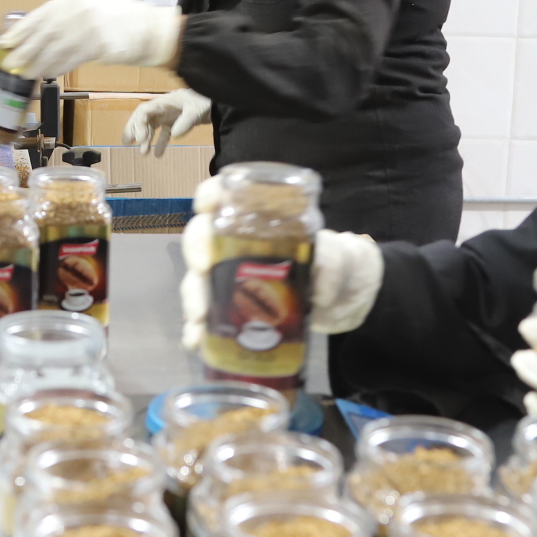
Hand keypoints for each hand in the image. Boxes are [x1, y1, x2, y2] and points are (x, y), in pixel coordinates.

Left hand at [0, 0, 180, 79]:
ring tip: (26, 72)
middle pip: (44, 32)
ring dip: (39, 62)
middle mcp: (79, 10)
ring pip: (56, 47)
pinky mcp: (100, 44)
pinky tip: (49, 74)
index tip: (5, 42)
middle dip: (25, 49)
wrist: (147, 29)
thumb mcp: (86, 13)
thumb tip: (34, 40)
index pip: (40, 15)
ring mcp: (90, 26)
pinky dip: (58, 67)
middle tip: (10, 63)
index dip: (20, 30)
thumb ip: (63, 22)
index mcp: (73, 0)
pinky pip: (72, 58)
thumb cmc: (114, 24)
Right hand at [125, 88, 211, 156]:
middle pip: (143, 118)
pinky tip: (157, 155)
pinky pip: (164, 134)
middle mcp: (163, 108)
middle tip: (127, 142)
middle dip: (133, 129)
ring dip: (145, 139)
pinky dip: (160, 143)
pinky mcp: (175, 123)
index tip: (141, 139)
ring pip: (151, 127)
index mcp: (165, 102)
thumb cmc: (205, 101)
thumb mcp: (196, 110)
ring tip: (143, 153)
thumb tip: (174, 135)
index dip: (139, 124)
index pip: (144, 111)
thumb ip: (186, 122)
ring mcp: (168, 116)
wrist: (216, 102)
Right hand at [179, 177, 383, 350]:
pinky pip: (208, 316)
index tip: (206, 206)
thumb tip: (318, 291)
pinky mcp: (233, 309)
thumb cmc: (337, 264)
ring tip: (199, 319)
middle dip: (196, 253)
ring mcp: (232, 279)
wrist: (344, 299)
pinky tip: (195, 342)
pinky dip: (197, 329)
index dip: (210, 194)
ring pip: (199, 279)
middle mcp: (238, 246)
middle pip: (204, 239)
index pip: (226, 196)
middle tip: (204, 271)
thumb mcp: (339, 257)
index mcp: (261, 221)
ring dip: (193, 296)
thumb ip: (331, 263)